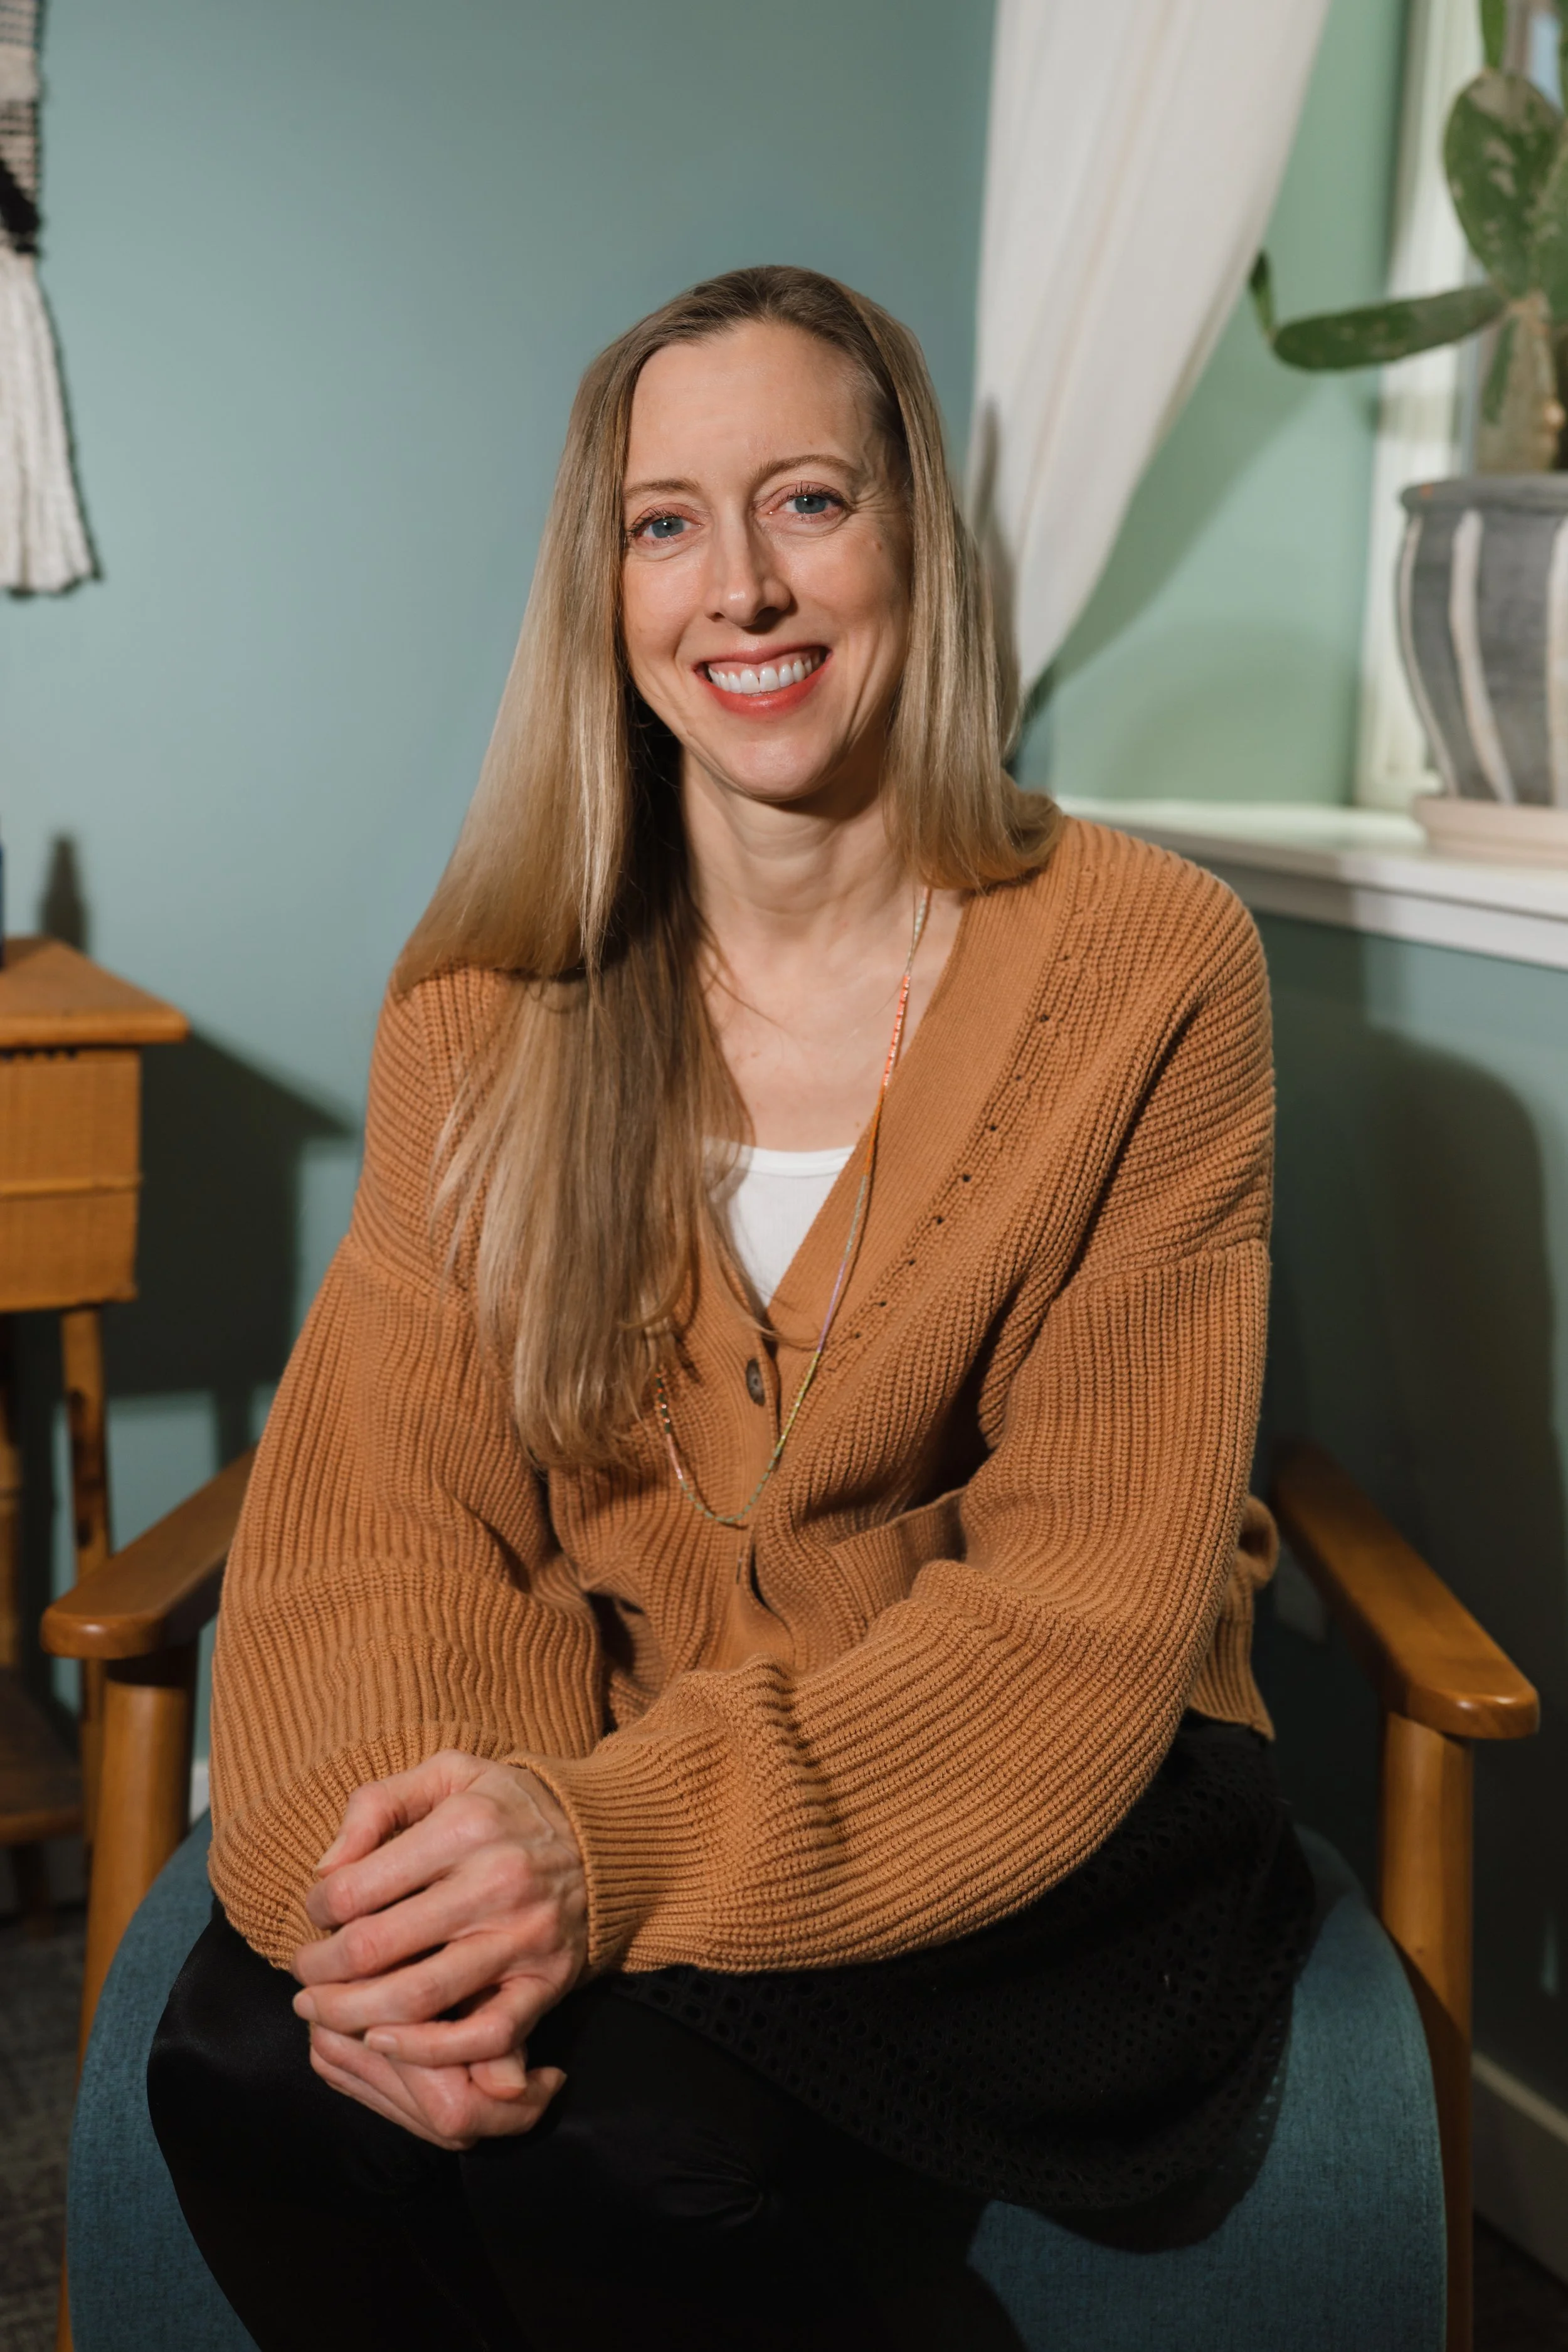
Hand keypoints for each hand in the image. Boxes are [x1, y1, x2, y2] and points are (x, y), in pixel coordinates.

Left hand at [291, 1751, 586, 2127]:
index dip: (317, 1909)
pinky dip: (427, 2051)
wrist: (607, 1838)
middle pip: (377, 1948)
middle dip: (319, 1971)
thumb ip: (379, 1802)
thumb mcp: (448, 1773)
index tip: (314, 1914)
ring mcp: (525, 1938)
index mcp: (466, 1825)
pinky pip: (483, 2036)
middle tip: (301, 1974)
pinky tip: (383, 2041)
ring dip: (352, 2015)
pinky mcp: (547, 1982)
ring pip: (420, 1997)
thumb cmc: (507, 1806)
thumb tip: (326, 1869)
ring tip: (322, 2012)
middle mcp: (497, 1882)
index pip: (358, 1886)